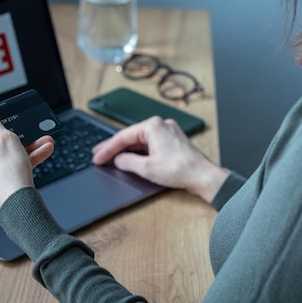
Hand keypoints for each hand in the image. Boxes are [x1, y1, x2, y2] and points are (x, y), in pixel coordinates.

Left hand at [0, 108, 53, 216]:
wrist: (17, 206)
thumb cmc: (9, 175)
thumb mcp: (6, 139)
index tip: (10, 128)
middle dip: (16, 140)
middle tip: (31, 136)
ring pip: (0, 158)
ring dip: (22, 151)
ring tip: (43, 145)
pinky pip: (2, 170)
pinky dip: (17, 165)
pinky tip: (37, 157)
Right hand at [92, 116, 228, 202]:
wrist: (204, 177)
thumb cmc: (181, 170)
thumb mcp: (146, 168)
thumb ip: (127, 162)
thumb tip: (118, 160)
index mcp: (153, 126)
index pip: (123, 137)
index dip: (107, 149)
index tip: (97, 158)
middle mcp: (161, 125)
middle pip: (131, 137)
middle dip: (114, 147)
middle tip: (98, 154)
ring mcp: (168, 133)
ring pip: (140, 141)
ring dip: (126, 150)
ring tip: (110, 157)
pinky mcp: (172, 142)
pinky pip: (150, 144)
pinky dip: (138, 152)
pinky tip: (130, 158)